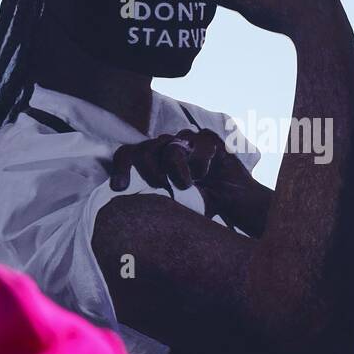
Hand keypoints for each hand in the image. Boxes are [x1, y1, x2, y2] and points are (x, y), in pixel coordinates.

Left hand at [110, 128, 269, 235]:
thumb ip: (152, 201)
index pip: (128, 154)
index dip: (121, 167)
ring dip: (176, 169)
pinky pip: (198, 146)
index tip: (118, 188)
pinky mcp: (208, 138)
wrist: (236, 203)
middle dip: (146, 169)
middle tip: (157, 186)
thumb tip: (126, 215)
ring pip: (170, 147)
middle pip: (145, 148)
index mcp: (153, 160)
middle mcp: (167, 146)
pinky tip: (207, 175)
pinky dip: (200, 164)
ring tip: (186, 185)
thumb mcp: (173, 207)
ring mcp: (188, 139)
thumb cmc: (202, 205)